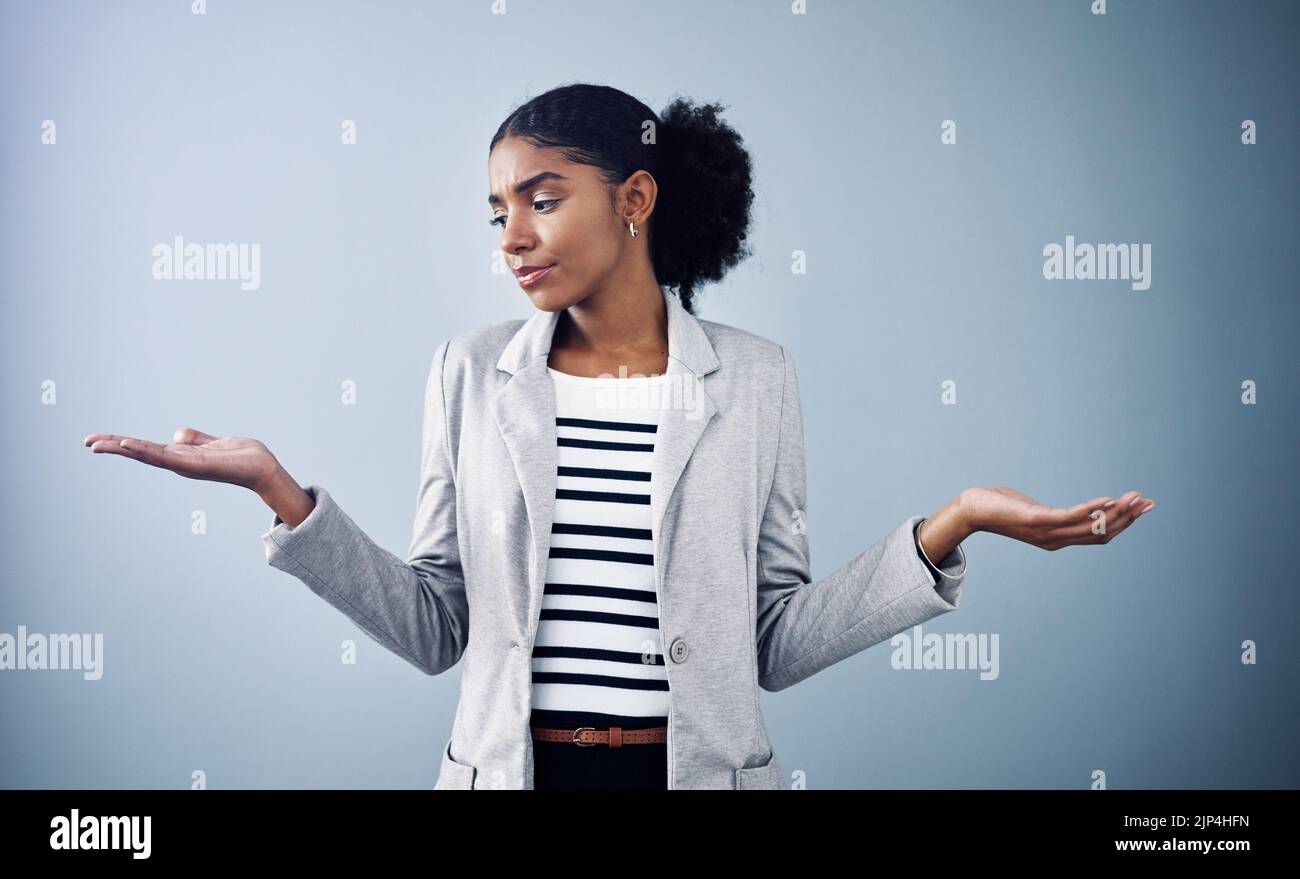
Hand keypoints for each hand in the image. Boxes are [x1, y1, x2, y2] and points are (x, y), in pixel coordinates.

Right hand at [83, 427, 280, 492]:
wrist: (264, 467)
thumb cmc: (242, 456)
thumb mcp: (213, 443)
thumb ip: (195, 440)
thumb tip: (176, 435)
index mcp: (181, 456)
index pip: (145, 448)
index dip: (122, 443)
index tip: (97, 439)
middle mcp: (179, 463)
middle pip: (140, 453)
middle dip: (113, 446)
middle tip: (86, 442)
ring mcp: (186, 466)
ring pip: (148, 456)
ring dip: (124, 448)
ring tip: (101, 443)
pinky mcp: (196, 465)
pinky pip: (167, 457)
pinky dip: (147, 451)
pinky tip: (130, 445)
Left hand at [960, 486, 1154, 550]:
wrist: (972, 510)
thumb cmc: (1001, 507)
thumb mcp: (1034, 512)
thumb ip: (1053, 514)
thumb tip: (1068, 510)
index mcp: (1058, 539)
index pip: (1099, 535)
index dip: (1123, 524)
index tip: (1143, 508)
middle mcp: (1055, 540)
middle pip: (1101, 533)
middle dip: (1127, 518)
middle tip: (1147, 502)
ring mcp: (1046, 532)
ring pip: (1090, 526)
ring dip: (1115, 512)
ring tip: (1134, 498)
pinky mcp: (1037, 520)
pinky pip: (1069, 516)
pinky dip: (1090, 509)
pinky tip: (1107, 499)